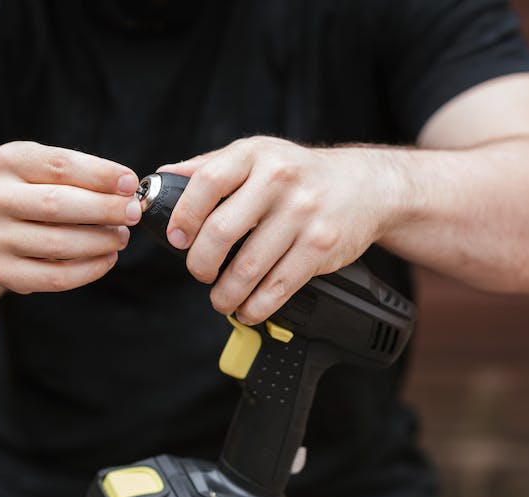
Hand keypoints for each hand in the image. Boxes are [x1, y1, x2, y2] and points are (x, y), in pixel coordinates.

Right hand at [0, 141, 139, 292]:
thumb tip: (127, 188)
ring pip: (59, 244)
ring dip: (101, 241)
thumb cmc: (33, 192)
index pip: (60, 166)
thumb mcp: (48, 169)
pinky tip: (107, 258)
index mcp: (8, 162)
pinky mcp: (5, 271)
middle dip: (104, 209)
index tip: (130, 183)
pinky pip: (56, 277)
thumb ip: (84, 173)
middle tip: (133, 212)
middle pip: (57, 204)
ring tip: (121, 236)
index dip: (100, 174)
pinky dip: (90, 270)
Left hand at [159, 136, 397, 323]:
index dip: (184, 217)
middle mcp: (279, 180)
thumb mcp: (257, 156)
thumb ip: (210, 167)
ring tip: (221, 300)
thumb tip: (162, 183)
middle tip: (200, 274)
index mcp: (254, 155)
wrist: (366, 185)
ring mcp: (303, 213)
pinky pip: (278, 286)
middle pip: (221, 232)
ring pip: (248, 268)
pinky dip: (257, 306)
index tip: (178, 240)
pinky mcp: (321, 245)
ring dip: (226, 295)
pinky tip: (249, 308)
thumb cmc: (300, 174)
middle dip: (201, 264)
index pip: (206, 183)